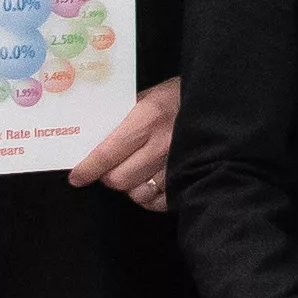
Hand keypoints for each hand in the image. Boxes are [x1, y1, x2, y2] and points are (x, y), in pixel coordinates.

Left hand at [71, 79, 179, 213]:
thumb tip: (97, 134)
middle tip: (110, 169)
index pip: (106, 154)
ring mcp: (178, 165)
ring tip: (134, 174)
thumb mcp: (152, 94)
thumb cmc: (182, 96)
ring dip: (131, 186)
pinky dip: (150, 197)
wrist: (220, 102)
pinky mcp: (191, 179)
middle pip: (119, 179)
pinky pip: (159, 202)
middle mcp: (161, 144)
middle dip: (109, 176)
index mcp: (147, 118)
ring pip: (138, 193)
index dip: (87, 169)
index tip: (77, 177)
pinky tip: (150, 185)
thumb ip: (126, 114)